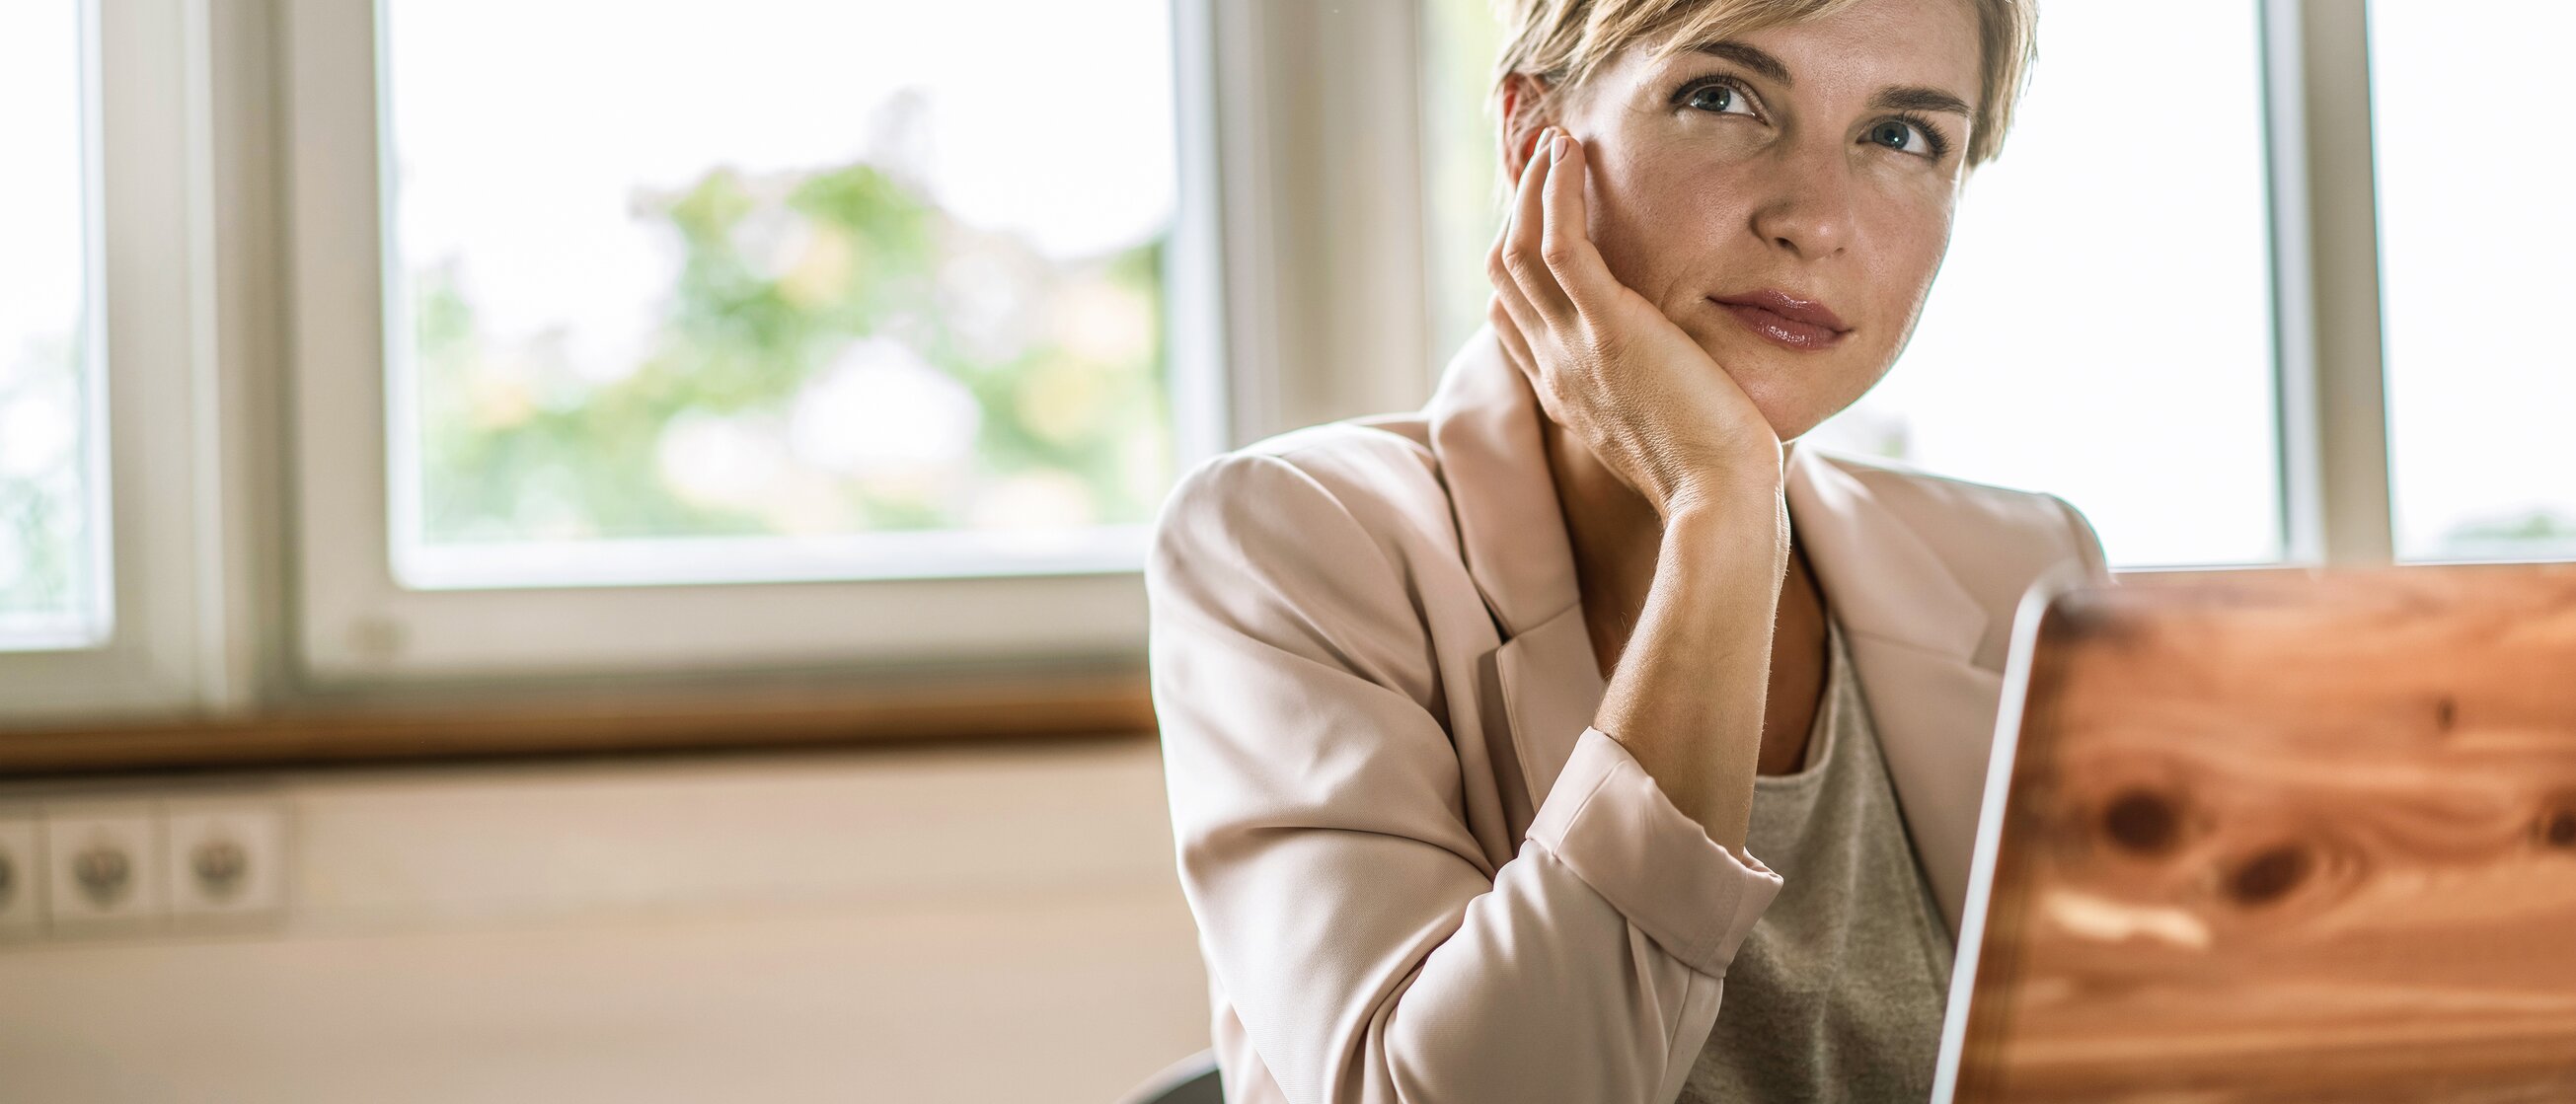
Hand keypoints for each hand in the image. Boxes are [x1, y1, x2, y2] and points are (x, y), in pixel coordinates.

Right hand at [1486, 127, 1784, 519]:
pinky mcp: (1609, 328)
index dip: (1515, 264)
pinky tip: (1570, 154)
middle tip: (1540, 162)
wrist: (1720, 502)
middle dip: (1516, 210)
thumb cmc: (1716, 482)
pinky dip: (1556, 192)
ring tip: (1555, 142)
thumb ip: (1651, 403)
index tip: (1538, 220)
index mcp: (1565, 396)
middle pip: (1504, 275)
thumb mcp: (1665, 439)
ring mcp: (1574, 348)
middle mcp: (1554, 369)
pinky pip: (1560, 244)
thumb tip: (1678, 387)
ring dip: (1532, 188)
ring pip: (1518, 250)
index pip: (1511, 319)